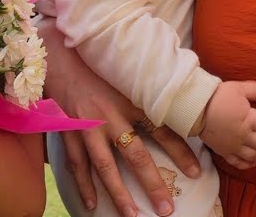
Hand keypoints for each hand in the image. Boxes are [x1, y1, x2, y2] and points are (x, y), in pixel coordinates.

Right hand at [41, 19, 196, 216]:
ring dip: (118, 193)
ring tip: (131, 215)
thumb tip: (178, 101)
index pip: (162, 129)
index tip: (197, 173)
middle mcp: (110, 116)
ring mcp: (87, 126)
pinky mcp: (68, 130)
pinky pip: (77, 163)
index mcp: (130, 100)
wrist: (58, 54)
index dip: (181, 152)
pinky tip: (92, 204)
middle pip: (135, 156)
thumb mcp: (127, 74)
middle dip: (152, 184)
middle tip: (166, 209)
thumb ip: (149, 90)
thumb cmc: (97, 63)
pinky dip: (83, 185)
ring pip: (105, 166)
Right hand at [199, 80, 255, 169]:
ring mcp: (233, 146)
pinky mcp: (223, 151)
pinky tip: (254, 163)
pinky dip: (247, 164)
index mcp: (249, 120)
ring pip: (254, 155)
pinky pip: (237, 162)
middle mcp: (243, 136)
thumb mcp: (238, 88)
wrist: (194, 109)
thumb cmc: (217, 97)